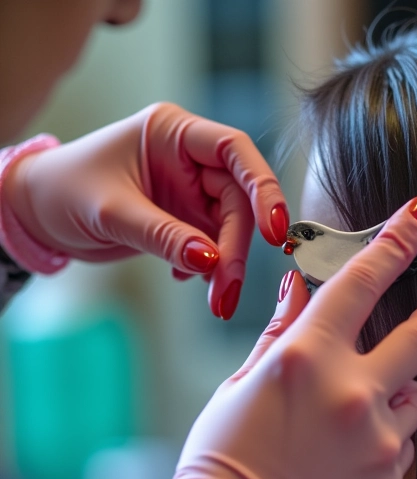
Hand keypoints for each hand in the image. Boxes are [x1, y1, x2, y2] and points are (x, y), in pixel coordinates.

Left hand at [2, 103, 288, 317]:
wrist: (39, 214)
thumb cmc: (63, 191)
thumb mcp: (113, 212)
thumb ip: (164, 235)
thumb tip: (212, 262)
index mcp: (173, 133)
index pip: (235, 151)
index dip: (263, 188)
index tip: (273, 231)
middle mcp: (190, 160)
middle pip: (239, 201)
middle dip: (236, 249)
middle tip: (227, 289)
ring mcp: (192, 191)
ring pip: (232, 229)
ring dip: (228, 267)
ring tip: (218, 301)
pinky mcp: (188, 219)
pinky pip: (216, 245)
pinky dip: (210, 268)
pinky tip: (190, 280)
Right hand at [158, 196, 416, 478]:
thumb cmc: (223, 460)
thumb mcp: (242, 386)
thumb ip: (282, 334)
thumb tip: (300, 290)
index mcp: (307, 358)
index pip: (364, 281)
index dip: (398, 240)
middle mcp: (352, 392)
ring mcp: (377, 440)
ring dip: (398, 395)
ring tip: (356, 419)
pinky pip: (405, 444)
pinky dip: (386, 441)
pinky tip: (348, 459)